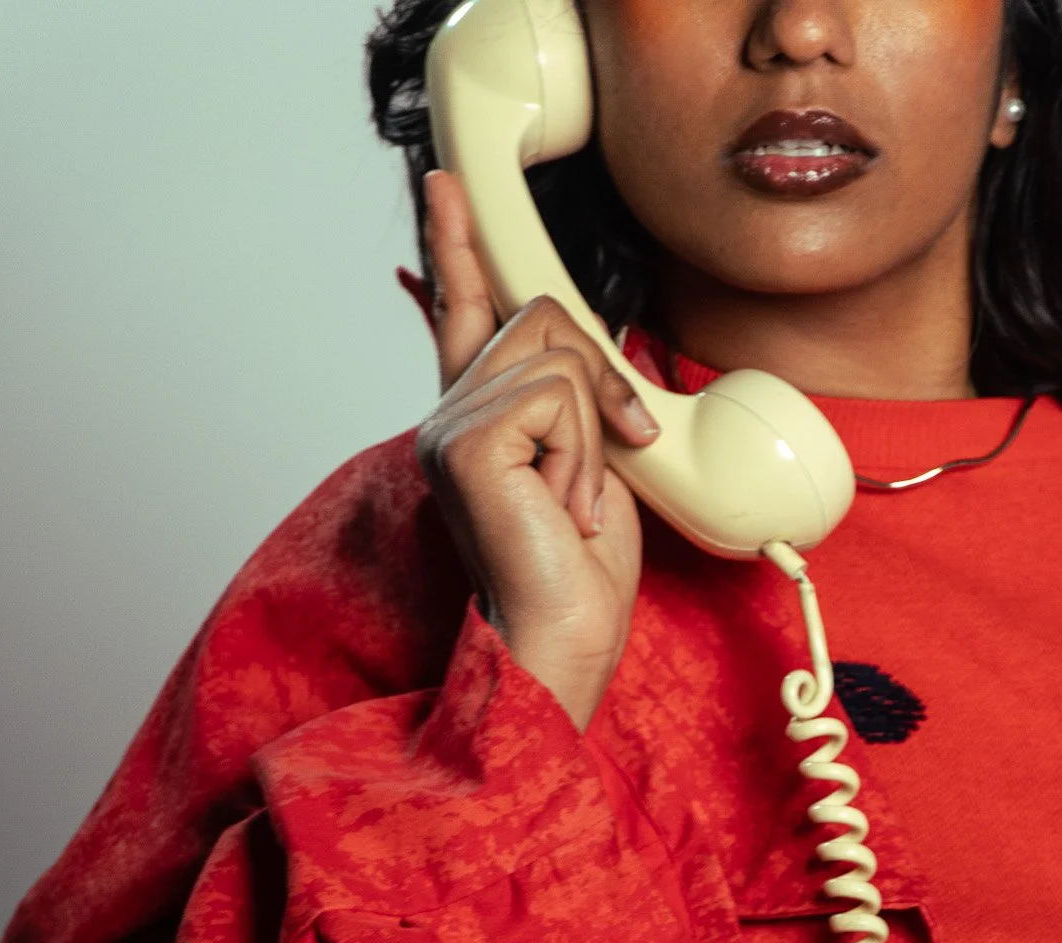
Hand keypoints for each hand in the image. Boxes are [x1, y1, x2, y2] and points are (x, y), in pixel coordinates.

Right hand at [415, 171, 660, 730]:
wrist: (566, 637)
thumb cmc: (580, 572)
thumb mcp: (593, 458)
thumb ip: (579, 397)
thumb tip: (597, 342)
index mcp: (476, 418)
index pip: (462, 312)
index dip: (457, 245)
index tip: (448, 186)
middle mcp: (449, 413)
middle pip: (541, 314)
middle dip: (601, 381)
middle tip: (612, 455)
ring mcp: (449, 425)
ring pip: (555, 350)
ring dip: (595, 428)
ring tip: (574, 499)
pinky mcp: (465, 442)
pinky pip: (557, 393)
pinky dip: (583, 449)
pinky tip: (560, 503)